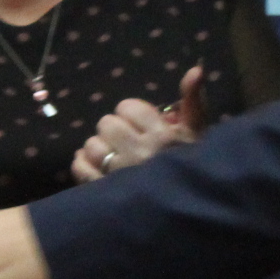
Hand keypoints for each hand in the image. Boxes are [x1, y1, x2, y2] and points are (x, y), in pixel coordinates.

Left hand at [71, 65, 209, 182]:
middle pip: (107, 124)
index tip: (140, 123)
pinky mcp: (104, 192)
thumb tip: (196, 69)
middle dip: (114, 129)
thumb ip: (193, 101)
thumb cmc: (191, 167)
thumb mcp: (198, 133)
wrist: (186, 209)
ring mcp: (119, 175)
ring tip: (111, 155)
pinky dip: (83, 164)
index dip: (131, 112)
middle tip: (125, 139)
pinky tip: (93, 165)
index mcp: (161, 136)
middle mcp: (138, 153)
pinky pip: (81, 169)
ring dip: (99, 148)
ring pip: (92, 146)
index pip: (128, 108)